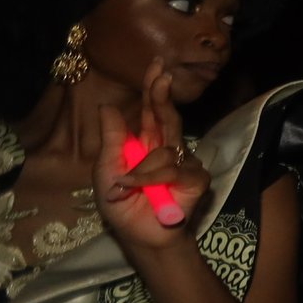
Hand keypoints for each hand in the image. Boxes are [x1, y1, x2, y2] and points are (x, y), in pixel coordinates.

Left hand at [94, 60, 211, 249]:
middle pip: (168, 116)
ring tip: (127, 187)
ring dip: (140, 169)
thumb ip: (112, 140)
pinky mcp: (196, 179)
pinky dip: (153, 179)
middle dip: (163, 96)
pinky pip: (173, 169)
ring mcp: (185, 163)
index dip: (154, 90)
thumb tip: (107, 105)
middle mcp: (168, 149)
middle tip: (162, 75)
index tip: (158, 66)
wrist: (140, 236)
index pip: (151, 111)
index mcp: (146, 144)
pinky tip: (142, 189)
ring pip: (164, 150)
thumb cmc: (123, 206)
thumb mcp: (107, 170)